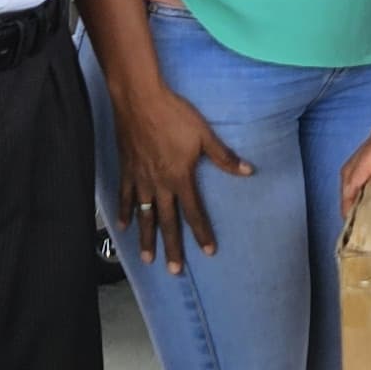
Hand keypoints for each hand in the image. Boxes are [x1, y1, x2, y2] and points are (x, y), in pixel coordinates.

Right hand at [114, 78, 245, 273]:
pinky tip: (122, 227)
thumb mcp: (204, 134)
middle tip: (174, 270)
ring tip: (148, 259)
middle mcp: (159, 184)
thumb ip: (224, 157)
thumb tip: (248, 171)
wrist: (139, 99)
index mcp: (180, 178)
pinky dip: (124, 213)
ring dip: (146, 238)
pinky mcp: (126, 169)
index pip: (194, 212)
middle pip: (167, 222)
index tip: (209, 251)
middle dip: (172, 247)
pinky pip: (124, 196)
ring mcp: (140, 179)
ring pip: (143, 215)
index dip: (202, 233)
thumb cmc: (174, 114)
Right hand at [342, 75, 370, 207]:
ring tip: (358, 218)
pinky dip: (364, 181)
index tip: (351, 204)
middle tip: (352, 222)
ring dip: (353, 188)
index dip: (358, 180)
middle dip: (348, 191)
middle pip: (355, 163)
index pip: (370, 156)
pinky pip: (370, 163)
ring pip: (359, 164)